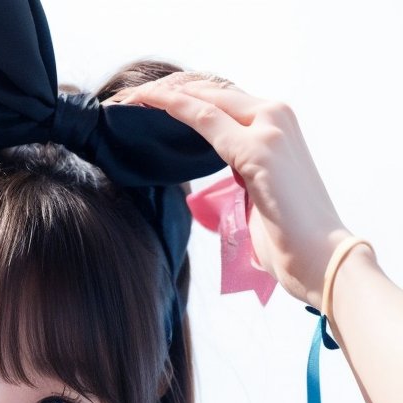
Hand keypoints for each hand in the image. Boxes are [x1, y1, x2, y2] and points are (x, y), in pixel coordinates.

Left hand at [110, 72, 350, 307]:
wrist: (323, 261)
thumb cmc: (292, 244)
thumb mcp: (261, 200)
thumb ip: (242, 180)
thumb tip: (216, 190)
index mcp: (279, 127)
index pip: (225, 101)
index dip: (187, 99)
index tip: (150, 105)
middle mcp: (277, 116)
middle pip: (212, 91)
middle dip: (169, 91)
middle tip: (130, 99)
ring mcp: (270, 127)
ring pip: (205, 97)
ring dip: (163, 95)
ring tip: (128, 100)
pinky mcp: (259, 148)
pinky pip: (203, 118)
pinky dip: (171, 108)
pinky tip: (143, 106)